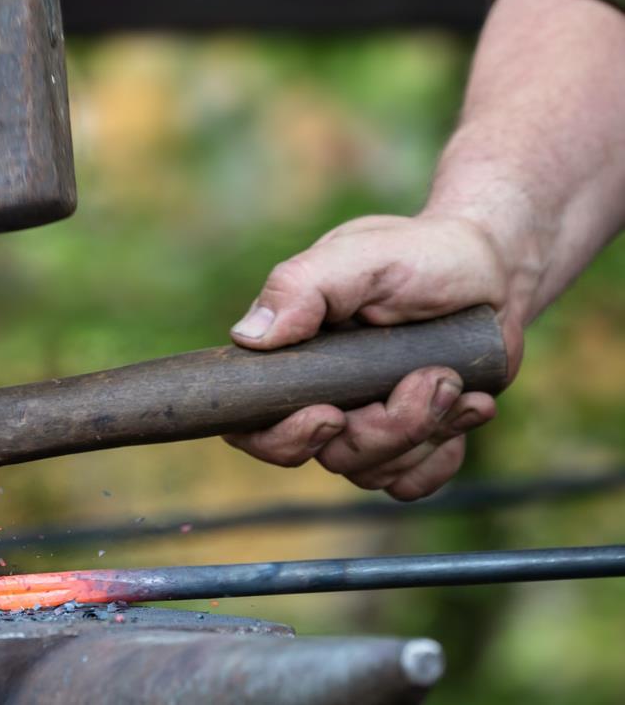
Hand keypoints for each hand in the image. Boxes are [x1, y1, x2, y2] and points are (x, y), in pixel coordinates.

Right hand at [224, 214, 524, 500]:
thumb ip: (300, 288)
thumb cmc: (413, 254)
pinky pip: (410, 482)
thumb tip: (247, 338)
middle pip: (328, 456)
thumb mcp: (356, 256)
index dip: (284, 438)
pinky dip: (442, 454)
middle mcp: (317, 397)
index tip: (330, 415)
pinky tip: (470, 404)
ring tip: (456, 379)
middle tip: (433, 379)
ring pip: (373, 472)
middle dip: (384, 430)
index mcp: (287, 359)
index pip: (253, 426)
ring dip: (424, 431)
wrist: (488, 268)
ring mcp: (363, 423)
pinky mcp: (408, 440)